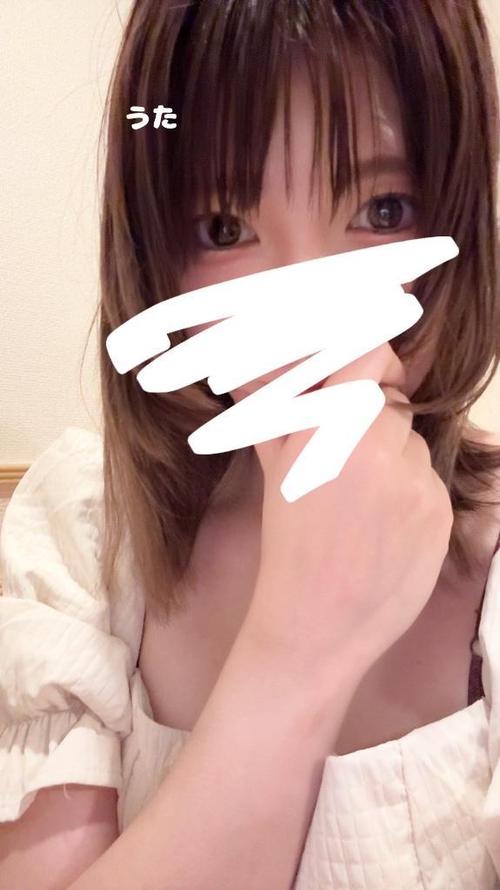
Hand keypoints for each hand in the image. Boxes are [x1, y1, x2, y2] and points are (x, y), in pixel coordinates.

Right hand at [244, 344, 453, 683]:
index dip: (370, 365)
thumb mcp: (275, 470)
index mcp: (332, 425)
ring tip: (366, 505)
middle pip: (393, 404)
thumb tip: (255, 371)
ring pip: (414, 445)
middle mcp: (380, 443)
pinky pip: (431, 482)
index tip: (363, 380)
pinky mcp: (441, 510)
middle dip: (375, 423)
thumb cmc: (288, 542)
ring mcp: (416, 478)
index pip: (374, 355)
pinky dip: (413, 497)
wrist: (316, 620)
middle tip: (351, 463)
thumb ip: (278, 410)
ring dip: (396, 462)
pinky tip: (387, 528)